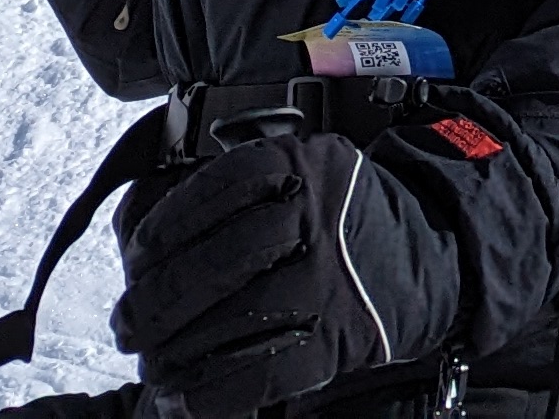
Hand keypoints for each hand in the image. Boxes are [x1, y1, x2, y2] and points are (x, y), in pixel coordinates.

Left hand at [112, 131, 457, 418]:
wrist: (431, 251)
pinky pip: (265, 371)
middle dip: (158, 298)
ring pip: (238, 317)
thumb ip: (233, 195)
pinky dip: (213, 392)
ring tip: (152, 363)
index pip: (220, 186)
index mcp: (306, 164)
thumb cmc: (341, 220)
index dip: (165, 225)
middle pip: (222, 257)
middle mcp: (323, 215)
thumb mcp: (301, 177)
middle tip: (127, 324)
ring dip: (178, 350)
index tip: (136, 257)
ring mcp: (335, 278)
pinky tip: (184, 398)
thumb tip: (138, 238)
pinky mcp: (342, 336)